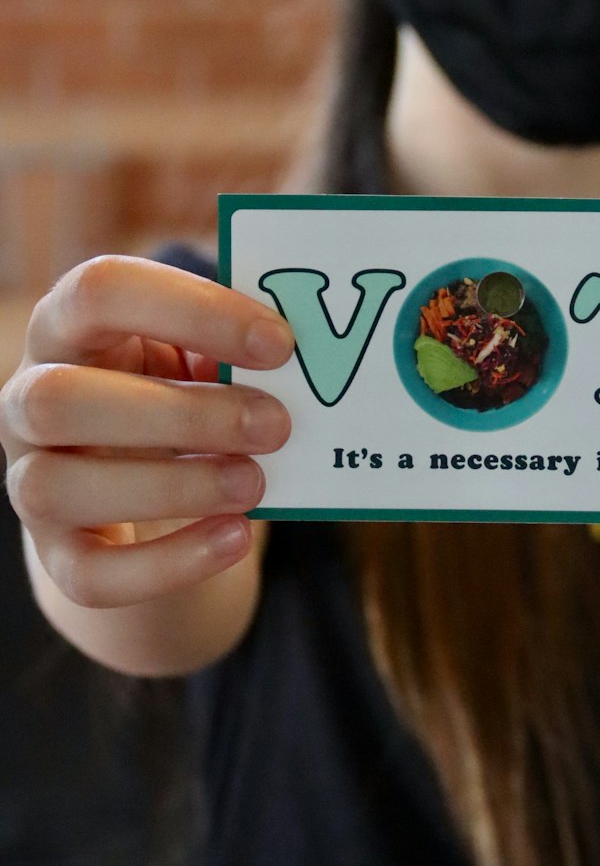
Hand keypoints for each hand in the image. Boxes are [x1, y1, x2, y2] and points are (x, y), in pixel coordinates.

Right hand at [0, 255, 293, 608]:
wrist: (142, 484)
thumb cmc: (176, 391)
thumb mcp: (194, 356)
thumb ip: (229, 348)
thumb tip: (306, 362)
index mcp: (68, 324)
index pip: (100, 291)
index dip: (191, 310)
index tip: (279, 344)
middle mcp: (28, 398)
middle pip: (61, 398)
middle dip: (179, 415)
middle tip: (275, 425)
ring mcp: (30, 478)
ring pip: (58, 488)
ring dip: (172, 487)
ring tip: (254, 483)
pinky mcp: (56, 553)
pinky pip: (89, 574)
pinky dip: (168, 563)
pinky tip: (235, 539)